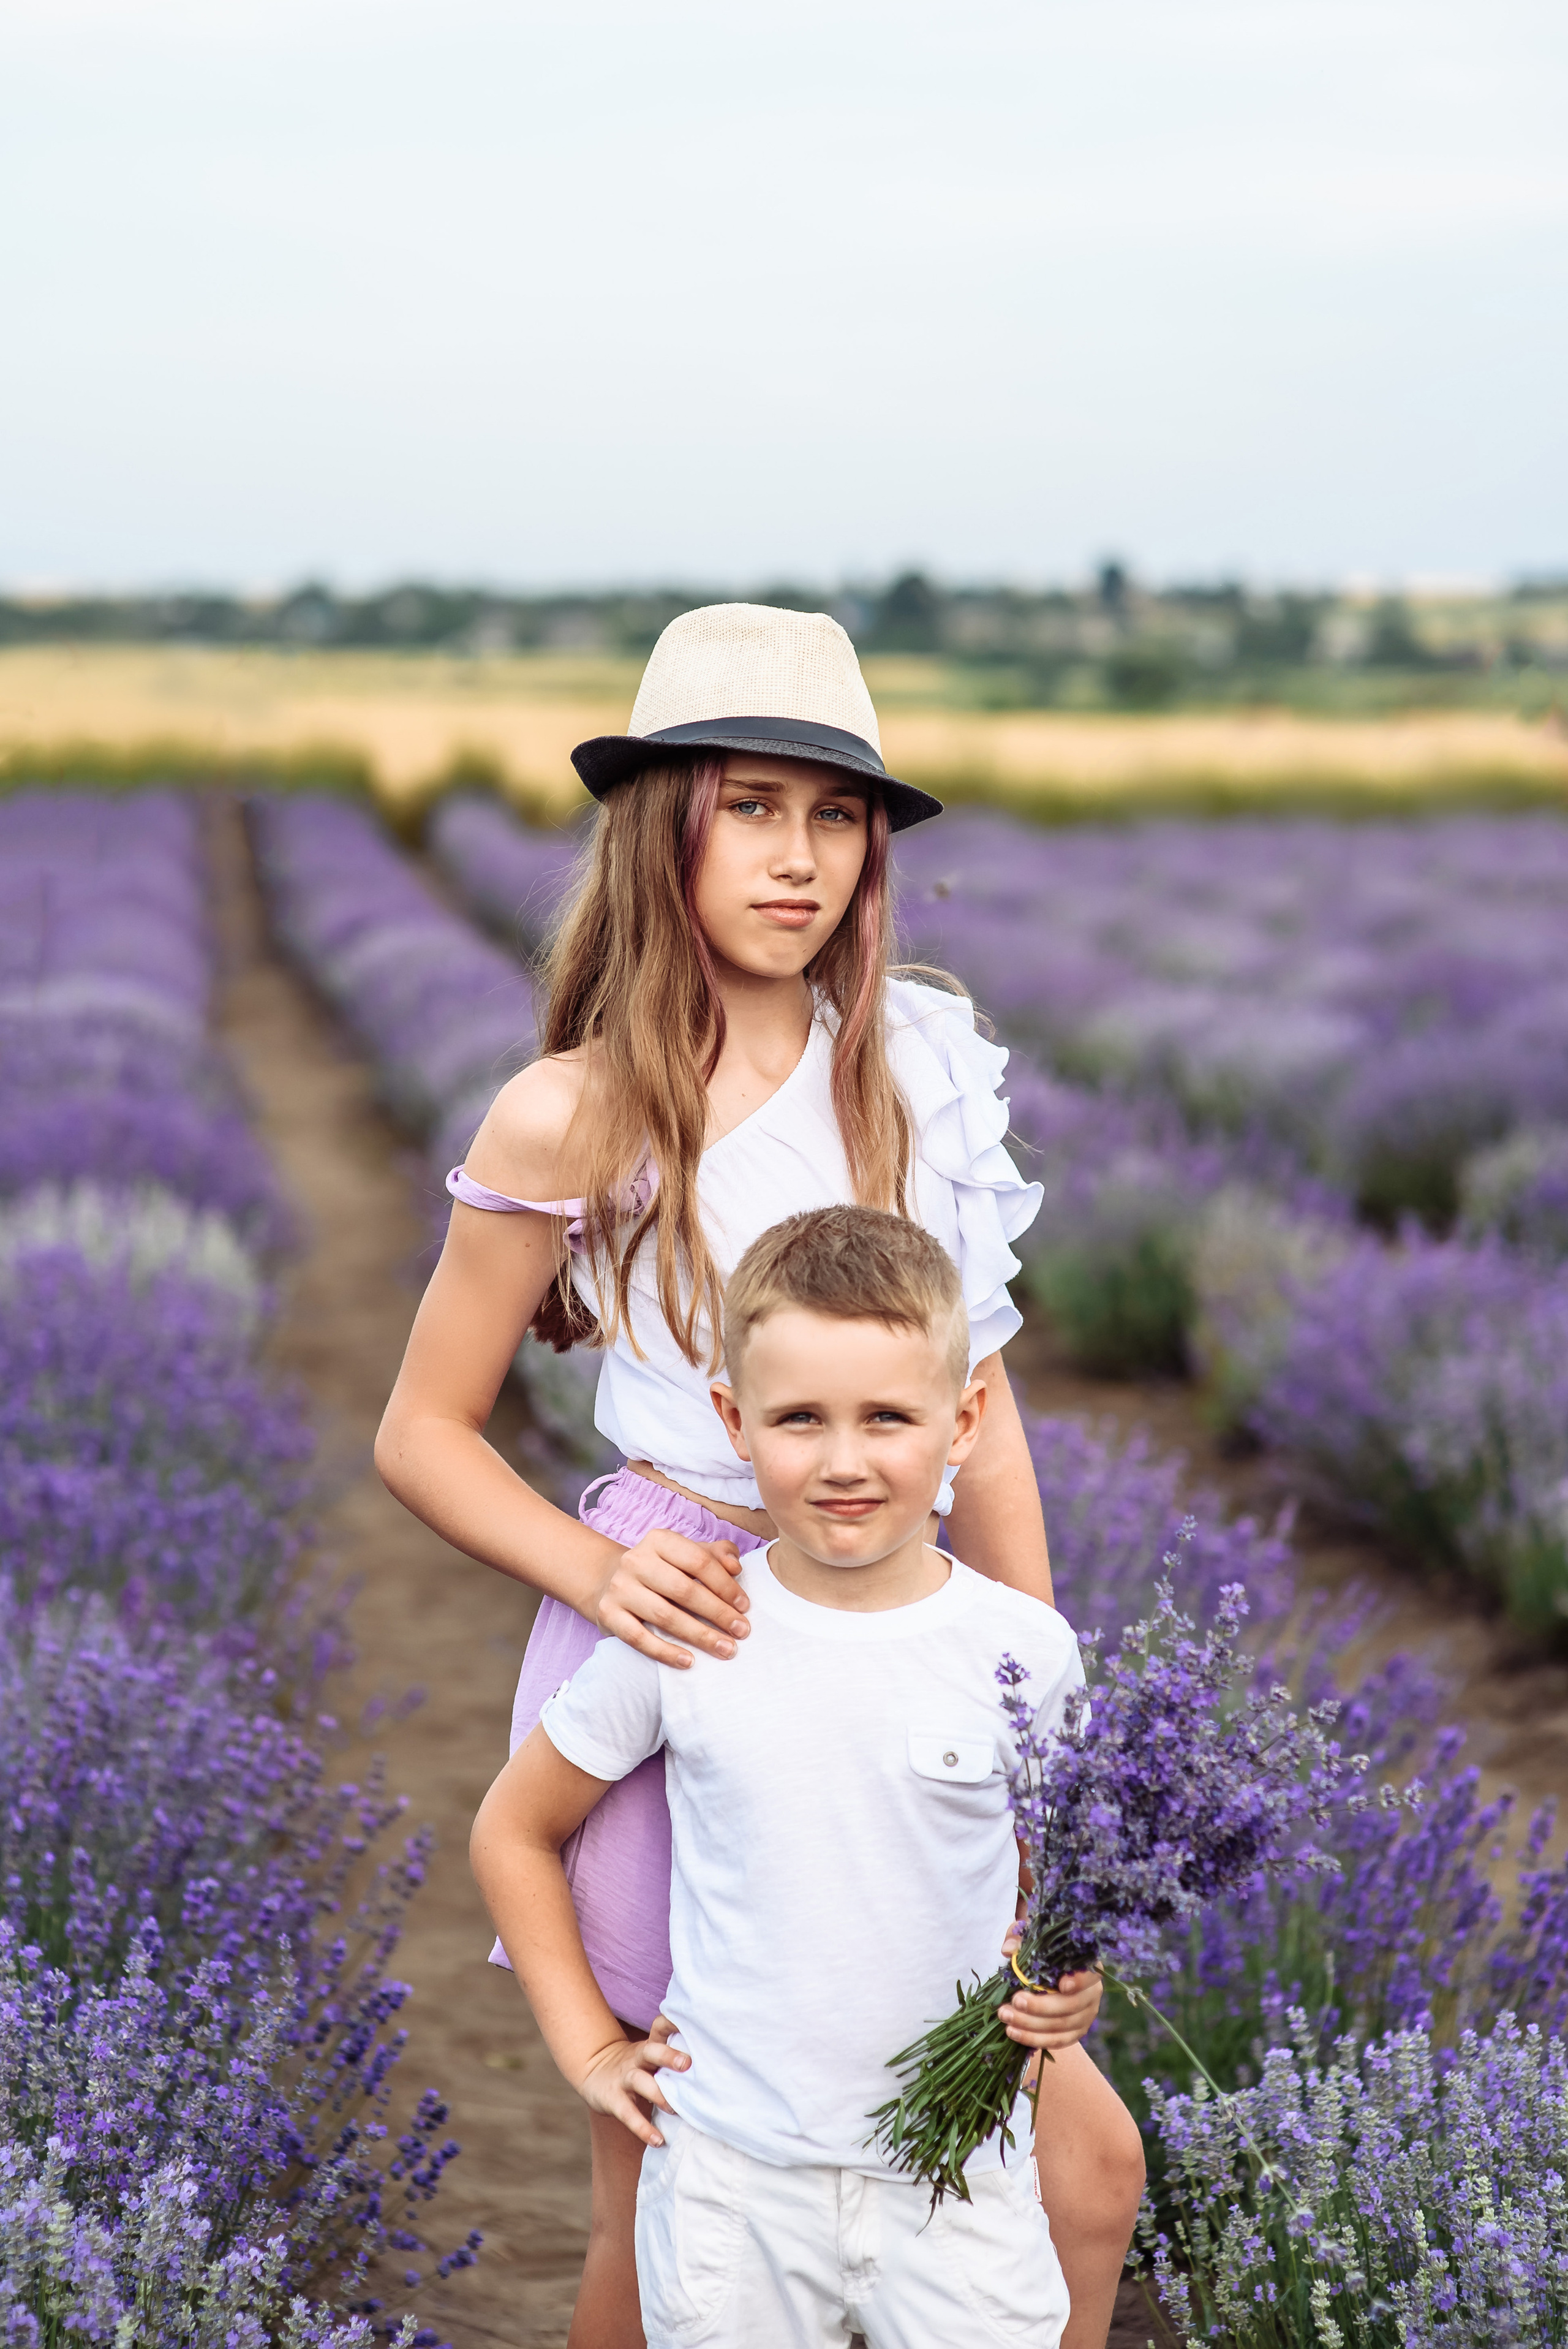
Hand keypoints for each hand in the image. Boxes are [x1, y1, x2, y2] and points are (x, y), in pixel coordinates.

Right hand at [578, 2014, 689, 2146]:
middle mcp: (637, 2059)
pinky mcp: (614, 2100)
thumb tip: (710, 2065)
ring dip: (658, 2094)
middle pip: (652, 2051)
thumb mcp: (649, 2055)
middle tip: (688, 2065)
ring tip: (674, 2109)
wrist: (593, 2071)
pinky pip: (628, 2114)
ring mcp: (624, 2078)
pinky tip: (658, 2140)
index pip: (661, 2029)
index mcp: (649, 2047)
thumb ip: (671, 2058)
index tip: (693, 2023)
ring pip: (640, 2081)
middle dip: (669, 2056)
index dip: (673, 2023)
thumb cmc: (634, 2066)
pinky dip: (643, 2128)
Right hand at [594, 1527, 749, 1666]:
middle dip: (718, 1613)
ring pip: (665, 1616)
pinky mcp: (607, 1614)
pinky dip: (665, 1652)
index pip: (698, 1561)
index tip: (745, 1606)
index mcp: (659, 1540)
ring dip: (700, 1636)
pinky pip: (639, 1638)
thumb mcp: (685, 1554)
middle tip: (742, 1631)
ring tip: (725, 1649)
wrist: (608, 1581)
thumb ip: (714, 1555)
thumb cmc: (660, 1569)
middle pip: (684, 1590)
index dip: (725, 1585)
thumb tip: (736, 1566)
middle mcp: (636, 1560)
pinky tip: (689, 1661)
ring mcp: (619, 1588)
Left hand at [997, 1923, 1102, 2054]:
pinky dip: (1033, 2039)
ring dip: (1031, 2024)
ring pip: (1061, 2026)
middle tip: (1015, 2000)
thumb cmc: (1040, 1954)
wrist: (1044, 1977)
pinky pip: (1056, 2041)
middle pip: (1071, 2005)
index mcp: (1088, 1967)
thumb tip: (1009, 1950)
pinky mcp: (1074, 2034)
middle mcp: (1092, 1993)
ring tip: (1006, 2016)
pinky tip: (1013, 2032)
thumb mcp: (1029, 1939)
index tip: (1061, 1985)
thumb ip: (1019, 1939)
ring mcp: (1085, 2016)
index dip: (1079, 1981)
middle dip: (1040, 2006)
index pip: (1091, 1974)